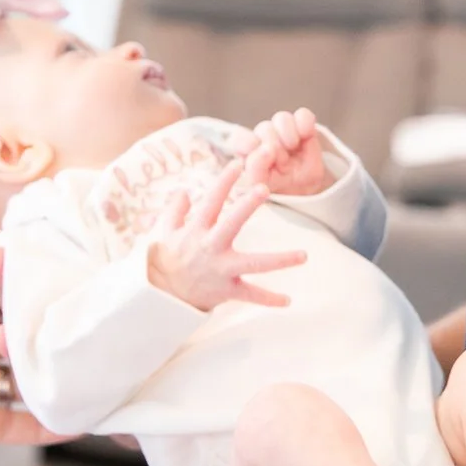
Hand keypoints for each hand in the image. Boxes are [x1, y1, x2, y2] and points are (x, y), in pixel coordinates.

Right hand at [146, 160, 306, 309]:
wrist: (161, 299)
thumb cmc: (165, 263)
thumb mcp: (165, 233)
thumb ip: (174, 211)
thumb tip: (183, 191)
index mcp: (197, 231)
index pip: (211, 200)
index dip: (224, 181)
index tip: (237, 164)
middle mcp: (211, 247)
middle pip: (231, 223)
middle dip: (247, 206)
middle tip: (264, 188)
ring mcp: (221, 270)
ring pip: (254, 263)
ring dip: (280, 259)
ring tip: (304, 255)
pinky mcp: (227, 291)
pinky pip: (251, 295)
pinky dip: (269, 299)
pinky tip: (288, 300)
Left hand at [246, 108, 329, 197]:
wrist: (304, 185)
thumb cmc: (278, 182)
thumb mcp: (262, 182)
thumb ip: (256, 167)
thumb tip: (267, 148)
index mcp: (248, 148)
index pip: (239, 137)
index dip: (248, 143)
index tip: (261, 156)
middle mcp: (263, 134)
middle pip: (264, 128)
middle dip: (276, 148)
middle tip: (283, 163)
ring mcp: (281, 126)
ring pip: (281, 118)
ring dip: (289, 136)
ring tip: (292, 149)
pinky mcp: (301, 122)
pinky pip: (303, 115)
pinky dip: (304, 125)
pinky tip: (306, 136)